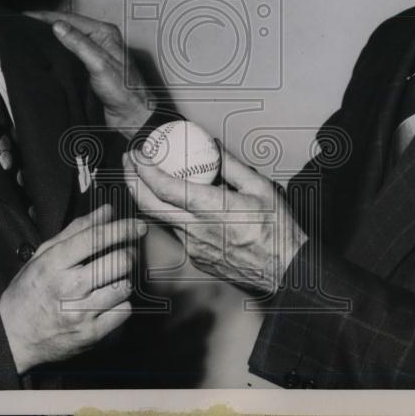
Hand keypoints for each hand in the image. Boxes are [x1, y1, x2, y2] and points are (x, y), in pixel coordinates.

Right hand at [0, 203, 145, 372]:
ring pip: (123, 287)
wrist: (13, 335)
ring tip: (114, 279)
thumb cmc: (30, 290)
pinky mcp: (90, 334)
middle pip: (117, 263)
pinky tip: (110, 301)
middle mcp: (68, 288)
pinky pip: (123, 312)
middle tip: (125, 254)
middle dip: (128, 255)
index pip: (94, 239)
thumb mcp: (44, 254)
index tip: (138, 225)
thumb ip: (77, 230)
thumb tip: (107, 211)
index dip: (121, 229)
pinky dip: (122, 304)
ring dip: (125, 279)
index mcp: (54, 264)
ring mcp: (80, 313)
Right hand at [34, 11, 154, 137]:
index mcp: (105, 33)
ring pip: (65, 42)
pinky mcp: (86, 68)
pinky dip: (53, 54)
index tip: (27, 16)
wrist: (130, 115)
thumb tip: (57, 26)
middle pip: (67, 27)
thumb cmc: (124, 90)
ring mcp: (92, 54)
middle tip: (22, 25)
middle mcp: (98, 40)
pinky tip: (41, 56)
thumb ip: (79, 44)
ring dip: (48, 40)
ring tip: (26, 37)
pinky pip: (66, 56)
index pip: (71, 19)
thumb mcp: (100, 64)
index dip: (47, 16)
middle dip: (45, 26)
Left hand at [122, 146, 306, 292]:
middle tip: (129, 161)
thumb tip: (213, 145)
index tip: (138, 153)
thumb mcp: (260, 188)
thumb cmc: (277, 229)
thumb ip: (232, 165)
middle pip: (149, 206)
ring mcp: (193, 247)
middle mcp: (196, 230)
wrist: (285, 269)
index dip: (145, 169)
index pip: (165, 188)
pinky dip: (169, 214)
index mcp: (211, 209)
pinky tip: (174, 202)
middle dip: (132, 180)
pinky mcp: (196, 258)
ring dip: (147, 197)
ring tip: (145, 176)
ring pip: (160, 220)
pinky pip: (177, 232)